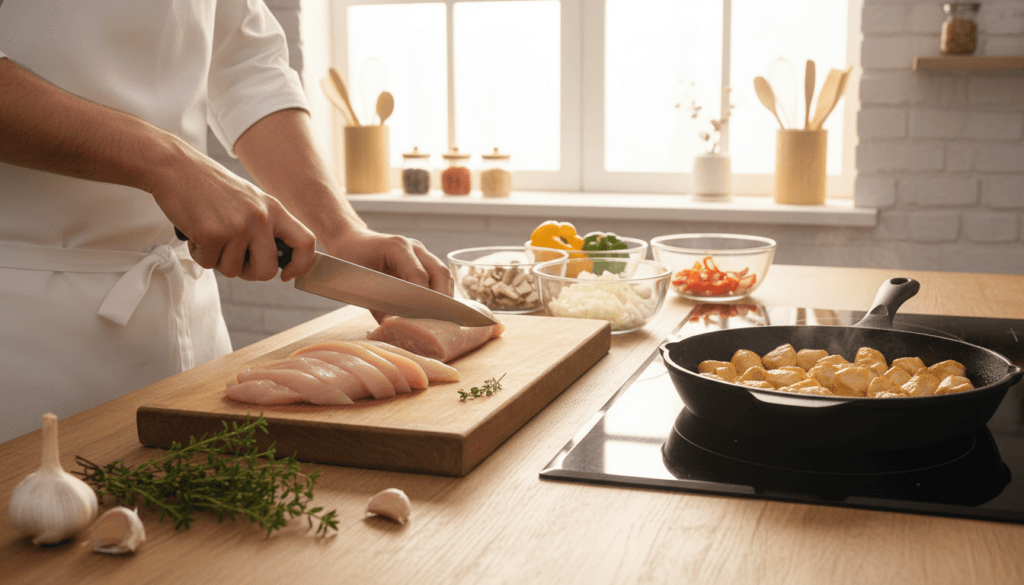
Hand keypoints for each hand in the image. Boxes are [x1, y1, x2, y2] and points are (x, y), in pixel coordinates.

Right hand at [151, 150, 315, 281]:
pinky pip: (208, 264)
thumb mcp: (250, 199)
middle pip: (267, 271)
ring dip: (218, 260)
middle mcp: (260, 218)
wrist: (176, 167)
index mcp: (273, 208)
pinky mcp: (211, 235)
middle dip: (249, 273)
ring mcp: (237, 227)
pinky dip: (199, 254)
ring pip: (233, 271)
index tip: (286, 275)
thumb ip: (266, 225)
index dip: (301, 265)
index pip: (306, 242)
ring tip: (210, 235)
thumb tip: (275, 262)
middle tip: (234, 259)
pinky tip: (196, 233)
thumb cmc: (211, 186)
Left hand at [322, 227, 452, 321]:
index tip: (422, 317)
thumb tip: (394, 327)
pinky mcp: (423, 259)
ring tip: (439, 316)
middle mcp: (413, 246)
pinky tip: (433, 307)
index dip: (422, 298)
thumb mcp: (359, 283)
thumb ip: (378, 306)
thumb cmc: (350, 261)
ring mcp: (421, 251)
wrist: (351, 242)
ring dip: (444, 295)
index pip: (418, 274)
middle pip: (439, 272)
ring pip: (443, 273)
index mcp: (396, 247)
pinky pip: (439, 275)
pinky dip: (440, 292)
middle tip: (438, 320)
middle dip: (441, 298)